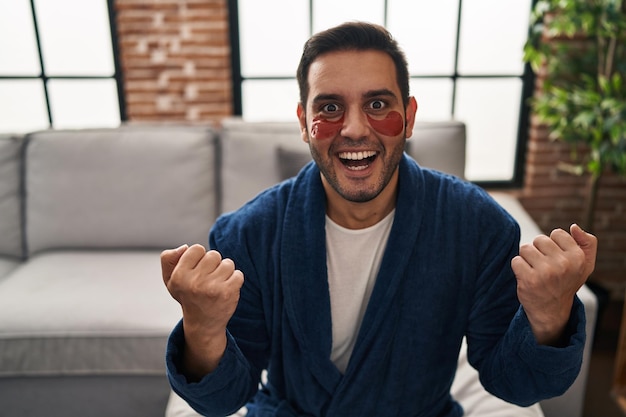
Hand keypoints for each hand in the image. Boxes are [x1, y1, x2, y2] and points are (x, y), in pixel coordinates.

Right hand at [161, 244, 243, 375]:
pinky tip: (225, 290)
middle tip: (207, 280)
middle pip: (213, 254)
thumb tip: (185, 247)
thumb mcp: (170, 279)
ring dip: (225, 272)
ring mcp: (213, 288)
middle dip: (213, 265)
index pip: (196, 248)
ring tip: (216, 285)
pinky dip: (235, 280)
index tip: (196, 270)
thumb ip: (169, 259)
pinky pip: (238, 274)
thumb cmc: (187, 296)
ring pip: (227, 263)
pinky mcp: (228, 293)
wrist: (203, 324)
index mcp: (179, 276)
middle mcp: (195, 282)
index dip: (199, 258)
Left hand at [511, 224, 596, 345]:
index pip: (557, 233)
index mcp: (578, 257)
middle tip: (545, 267)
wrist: (552, 310)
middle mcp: (564, 264)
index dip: (554, 245)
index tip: (558, 259)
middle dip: (539, 251)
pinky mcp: (529, 280)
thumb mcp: (585, 265)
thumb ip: (587, 243)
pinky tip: (527, 278)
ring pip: (526, 249)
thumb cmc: (567, 282)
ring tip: (535, 272)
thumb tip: (574, 227)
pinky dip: (518, 268)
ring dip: (527, 259)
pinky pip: (516, 261)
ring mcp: (546, 272)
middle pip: (539, 239)